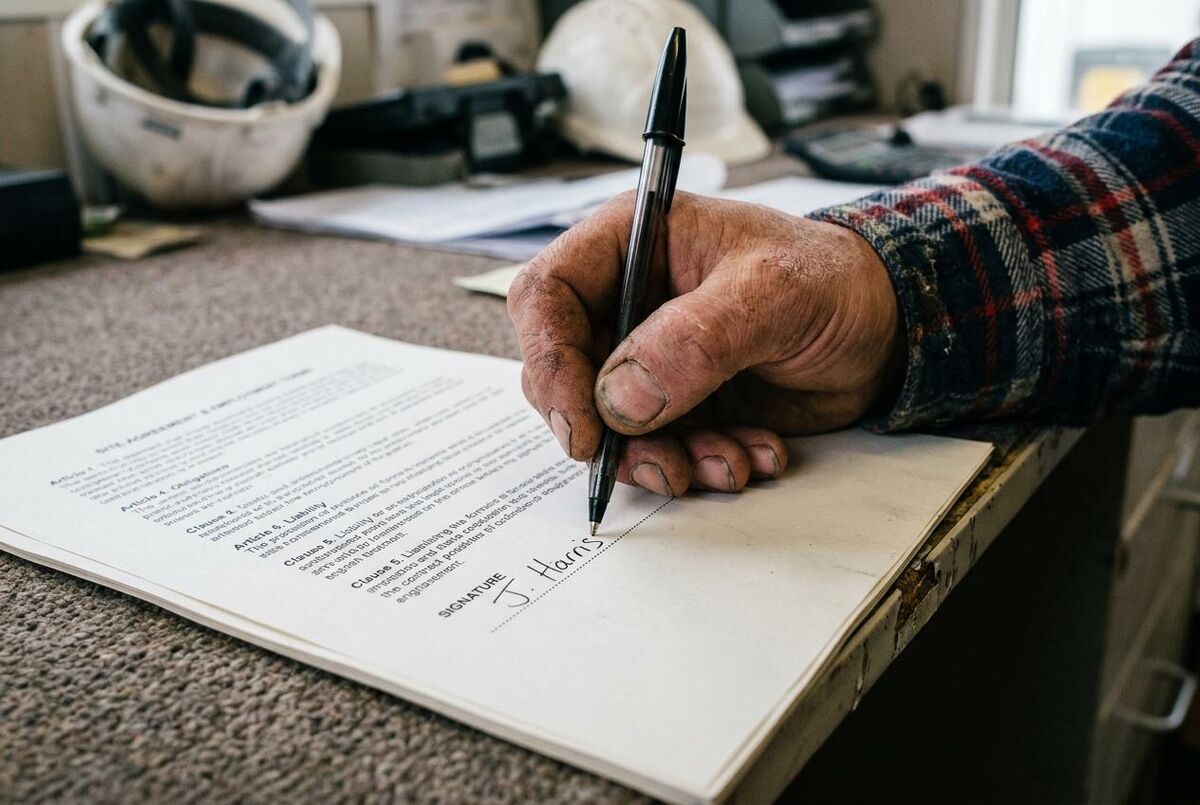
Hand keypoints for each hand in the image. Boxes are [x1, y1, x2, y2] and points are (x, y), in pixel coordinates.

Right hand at [507, 190, 904, 496]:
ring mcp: (650, 355)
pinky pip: (657, 446)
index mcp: (632, 243)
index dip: (549, 363)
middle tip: (660, 464)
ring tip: (724, 463)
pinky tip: (751, 453)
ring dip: (660, 458)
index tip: (583, 427)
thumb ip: (694, 339)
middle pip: (566, 372)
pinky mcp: (678, 401)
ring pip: (610, 423)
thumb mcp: (771, 294)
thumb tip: (618, 399)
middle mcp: (628, 299)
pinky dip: (698, 463)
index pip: (546, 296)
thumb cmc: (833, 280)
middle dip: (609, 431)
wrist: (885, 327)